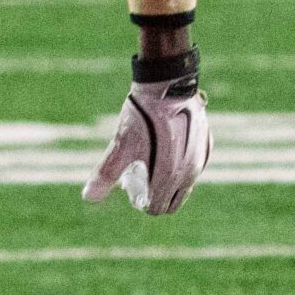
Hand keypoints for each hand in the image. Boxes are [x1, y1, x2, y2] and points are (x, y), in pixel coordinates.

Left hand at [83, 57, 210, 214]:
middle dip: (156, 197)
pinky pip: (194, 166)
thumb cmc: (142, 117)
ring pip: (185, 185)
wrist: (167, 85)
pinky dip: (181, 166)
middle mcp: (191, 173)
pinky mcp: (207, 145)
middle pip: (173, 202)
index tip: (130, 188)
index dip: (141, 203)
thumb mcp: (120, 145)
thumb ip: (106, 174)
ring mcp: (202, 159)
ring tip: (150, 164)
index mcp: (171, 178)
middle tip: (139, 179)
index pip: (157, 209)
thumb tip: (88, 197)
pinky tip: (166, 150)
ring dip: (169, 183)